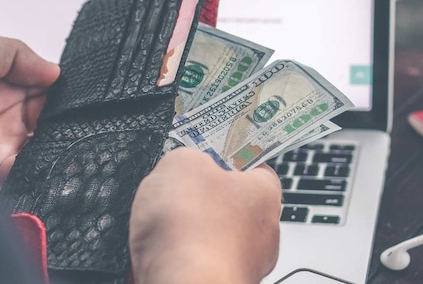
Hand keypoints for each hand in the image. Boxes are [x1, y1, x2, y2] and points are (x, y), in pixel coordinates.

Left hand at [0, 33, 59, 188]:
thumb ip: (15, 53)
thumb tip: (53, 71)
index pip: (38, 84)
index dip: (53, 84)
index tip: (62, 84)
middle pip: (46, 113)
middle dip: (58, 111)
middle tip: (59, 107)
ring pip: (42, 141)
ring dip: (53, 135)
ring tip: (51, 126)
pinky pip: (27, 169)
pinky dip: (40, 161)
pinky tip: (41, 148)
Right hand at [129, 148, 281, 283]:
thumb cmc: (191, 230)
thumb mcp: (182, 161)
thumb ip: (188, 156)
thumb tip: (184, 163)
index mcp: (264, 193)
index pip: (254, 166)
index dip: (226, 157)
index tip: (206, 152)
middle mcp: (262, 233)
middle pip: (229, 202)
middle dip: (199, 196)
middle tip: (174, 188)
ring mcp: (241, 264)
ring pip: (209, 235)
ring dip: (184, 230)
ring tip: (160, 226)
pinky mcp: (217, 283)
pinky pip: (192, 261)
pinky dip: (175, 257)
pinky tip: (158, 253)